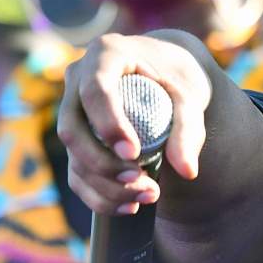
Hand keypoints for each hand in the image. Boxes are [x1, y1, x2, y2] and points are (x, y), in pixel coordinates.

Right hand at [57, 31, 212, 215]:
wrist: (164, 75)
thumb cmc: (176, 80)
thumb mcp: (190, 97)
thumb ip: (190, 130)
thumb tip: (188, 171)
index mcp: (105, 55)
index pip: (95, 90)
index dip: (109, 125)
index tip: (134, 154)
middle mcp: (78, 80)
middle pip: (72, 130)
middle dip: (105, 165)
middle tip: (145, 184)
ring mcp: (71, 110)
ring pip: (72, 156)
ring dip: (106, 186)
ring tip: (148, 196)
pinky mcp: (76, 138)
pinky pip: (76, 173)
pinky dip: (100, 196)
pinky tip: (129, 207)